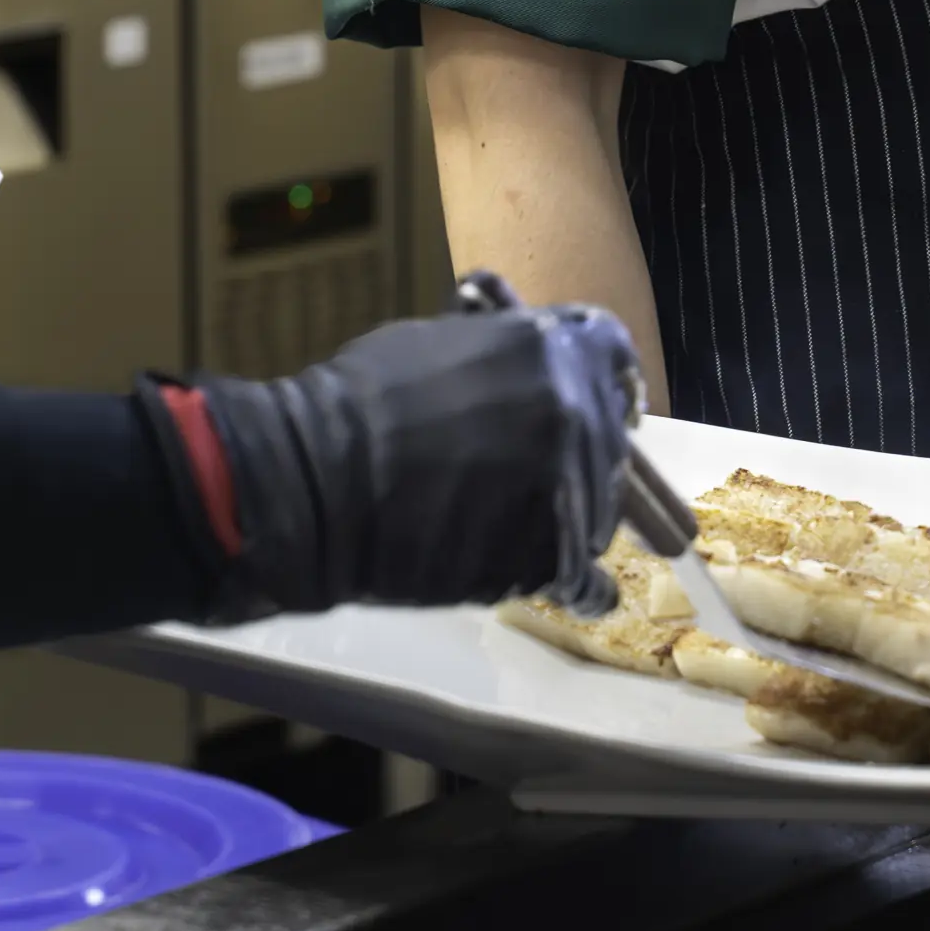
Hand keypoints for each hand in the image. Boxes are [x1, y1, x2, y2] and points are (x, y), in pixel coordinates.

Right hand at [184, 296, 638, 622]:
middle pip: (607, 441)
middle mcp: (575, 412)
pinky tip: (568, 589)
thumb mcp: (443, 341)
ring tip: (520, 528)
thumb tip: (534, 357)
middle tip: (538, 477)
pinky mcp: (546, 558)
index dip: (606, 383)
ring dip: (571, 519)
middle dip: (580, 457)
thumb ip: (506, 350)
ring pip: (595, 511)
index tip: (602, 406)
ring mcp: (566, 487)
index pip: (613, 358)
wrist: (317, 482)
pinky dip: (574, 585)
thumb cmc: (362, 402)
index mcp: (552, 349)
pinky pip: (580, 577)